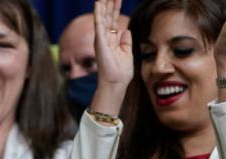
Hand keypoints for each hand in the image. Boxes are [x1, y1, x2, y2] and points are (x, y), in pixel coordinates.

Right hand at [91, 0, 132, 115]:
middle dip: (110, 3)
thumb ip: (126, 41)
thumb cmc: (121, 72)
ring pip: (102, 17)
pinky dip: (98, 13)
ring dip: (103, 4)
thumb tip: (125, 30)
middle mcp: (105, 38)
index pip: (114, 20)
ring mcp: (101, 39)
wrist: (116, 83)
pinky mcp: (99, 42)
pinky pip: (99, 24)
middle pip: (108, 16)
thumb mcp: (127, 53)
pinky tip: (98, 3)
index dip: (116, 8)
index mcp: (112, 41)